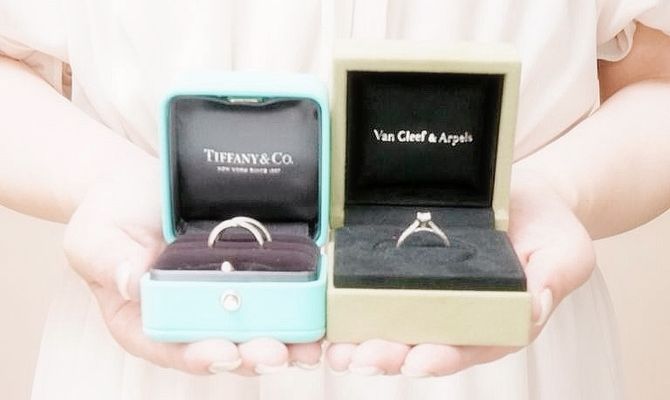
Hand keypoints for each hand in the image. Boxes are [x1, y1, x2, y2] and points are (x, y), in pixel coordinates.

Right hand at [63, 159, 321, 374]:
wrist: (139, 185)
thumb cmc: (112, 214)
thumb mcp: (96, 234)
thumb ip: (108, 260)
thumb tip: (133, 281)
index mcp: (144, 321)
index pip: (172, 349)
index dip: (200, 356)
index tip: (225, 352)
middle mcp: (185, 317)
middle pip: (221, 347)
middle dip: (252, 354)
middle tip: (278, 351)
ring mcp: (219, 298)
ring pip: (253, 329)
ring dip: (283, 340)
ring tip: (309, 343)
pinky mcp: (246, 274)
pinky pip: (272, 295)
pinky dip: (295, 306)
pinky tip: (316, 309)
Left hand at [326, 167, 595, 376]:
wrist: (524, 193)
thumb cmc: (548, 227)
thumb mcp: (565, 251)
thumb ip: (554, 280)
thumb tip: (535, 306)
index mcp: (495, 322)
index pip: (467, 348)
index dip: (442, 357)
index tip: (418, 359)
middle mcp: (456, 316)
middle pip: (420, 344)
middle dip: (388, 355)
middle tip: (359, 357)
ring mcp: (427, 295)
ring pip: (391, 326)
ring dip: (361, 340)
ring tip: (335, 348)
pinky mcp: (405, 271)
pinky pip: (375, 291)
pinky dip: (349, 304)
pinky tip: (327, 311)